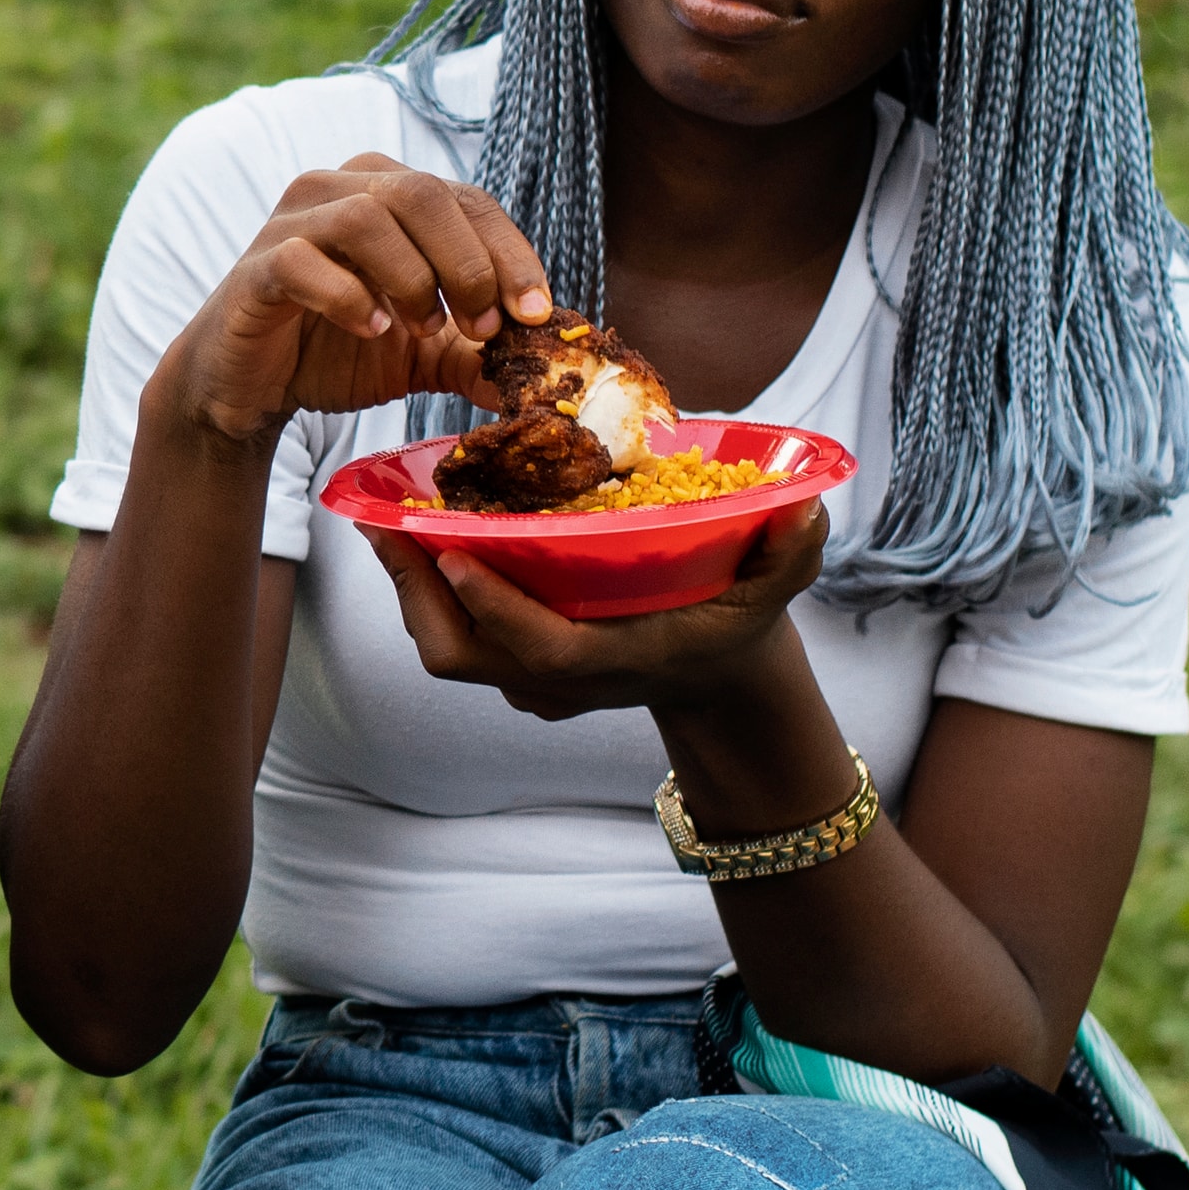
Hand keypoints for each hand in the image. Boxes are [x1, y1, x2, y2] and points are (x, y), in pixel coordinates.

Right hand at [146, 156, 554, 451]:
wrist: (250, 388)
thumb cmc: (335, 351)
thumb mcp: (425, 352)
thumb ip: (479, 350)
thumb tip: (549, 370)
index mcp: (384, 193)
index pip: (466, 199)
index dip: (510, 252)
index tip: (535, 312)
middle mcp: (336, 190)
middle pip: (422, 193)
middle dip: (468, 264)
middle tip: (484, 328)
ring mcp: (290, 224)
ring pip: (366, 218)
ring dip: (412, 278)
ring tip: (423, 328)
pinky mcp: (256, 269)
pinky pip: (303, 262)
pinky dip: (350, 297)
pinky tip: (372, 330)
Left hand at [359, 501, 830, 719]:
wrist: (714, 682)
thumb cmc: (734, 628)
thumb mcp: (770, 595)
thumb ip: (787, 555)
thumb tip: (803, 507)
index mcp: (612, 660)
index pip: (538, 647)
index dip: (492, 606)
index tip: (452, 550)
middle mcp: (558, 681)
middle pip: (462, 656)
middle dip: (417, 596)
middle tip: (387, 525)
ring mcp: (529, 682)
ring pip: (445, 650)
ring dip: (409, 591)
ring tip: (385, 523)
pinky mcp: (513, 670)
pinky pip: (453, 639)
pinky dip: (425, 596)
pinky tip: (413, 541)